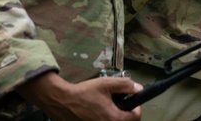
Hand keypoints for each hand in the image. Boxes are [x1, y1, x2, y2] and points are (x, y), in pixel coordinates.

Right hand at [17, 71, 142, 120]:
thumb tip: (138, 89)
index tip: (133, 102)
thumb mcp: (106, 84)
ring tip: (110, 109)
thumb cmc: (84, 92)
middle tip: (123, 105)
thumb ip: (125, 85)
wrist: (62, 101)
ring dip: (117, 118)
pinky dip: (106, 119)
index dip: (137, 109)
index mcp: (113, 118)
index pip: (135, 118)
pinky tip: (100, 113)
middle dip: (127, 115)